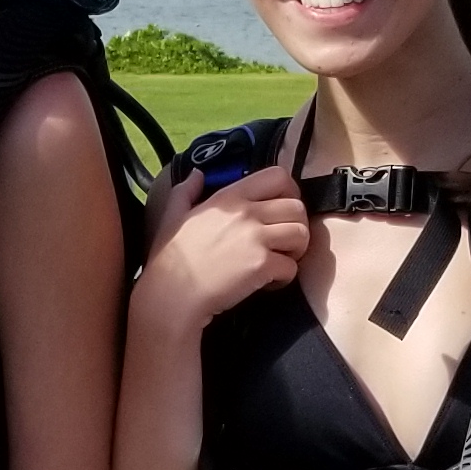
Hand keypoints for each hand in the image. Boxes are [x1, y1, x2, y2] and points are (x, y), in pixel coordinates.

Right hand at [138, 167, 308, 338]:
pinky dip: (285, 277)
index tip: (281, 211)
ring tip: (279, 261)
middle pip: (297, 207)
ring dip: (296, 251)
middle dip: (296, 226)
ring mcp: (256, 238)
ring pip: (301, 234)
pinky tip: (268, 283)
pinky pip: (292, 267)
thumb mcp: (172, 216)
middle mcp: (247, 212)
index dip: (289, 192)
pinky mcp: (262, 265)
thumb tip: (197, 174)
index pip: (278, 176)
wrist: (171, 295)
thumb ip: (185, 191)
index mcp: (229, 196)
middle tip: (283, 243)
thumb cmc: (169, 258)